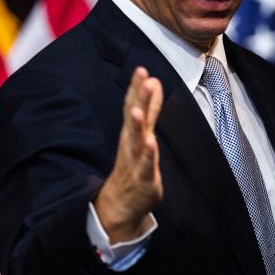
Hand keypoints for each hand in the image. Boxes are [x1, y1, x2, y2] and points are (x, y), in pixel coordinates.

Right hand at [94, 67, 163, 241]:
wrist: (120, 205)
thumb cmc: (133, 164)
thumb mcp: (143, 133)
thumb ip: (151, 108)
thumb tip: (154, 81)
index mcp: (131, 132)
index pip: (133, 106)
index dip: (136, 89)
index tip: (141, 69)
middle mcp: (130, 143)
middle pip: (133, 118)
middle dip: (138, 98)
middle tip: (142, 77)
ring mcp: (135, 160)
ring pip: (136, 140)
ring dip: (137, 125)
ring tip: (138, 110)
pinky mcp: (143, 178)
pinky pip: (145, 165)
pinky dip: (148, 154)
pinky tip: (151, 142)